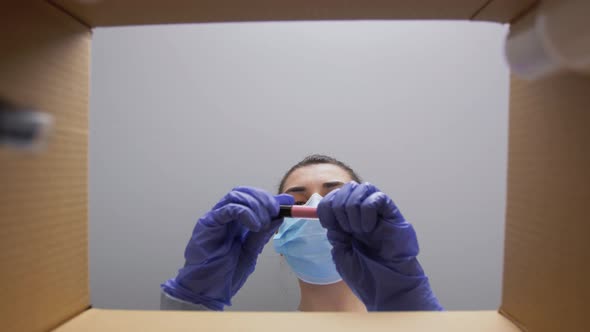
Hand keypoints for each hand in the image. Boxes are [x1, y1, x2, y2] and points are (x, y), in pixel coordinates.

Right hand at [162, 186, 293, 309]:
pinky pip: (227, 209)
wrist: (209, 291)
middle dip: (263, 199)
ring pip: (236, 196)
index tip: (287, 203)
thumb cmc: (226, 273)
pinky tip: (254, 225)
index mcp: (236, 222)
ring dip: (255, 205)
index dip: (269, 198)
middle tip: (275, 211)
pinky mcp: (207, 223)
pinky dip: (244, 212)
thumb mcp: (252, 251)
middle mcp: (225, 217)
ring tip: (263, 223)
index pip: (252, 199)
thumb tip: (279, 217)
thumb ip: (263, 233)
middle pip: (244, 193)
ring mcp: (215, 218)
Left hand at [317, 182, 441, 310]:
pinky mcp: (392, 213)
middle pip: (347, 188)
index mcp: (349, 221)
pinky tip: (368, 229)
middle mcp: (363, 213)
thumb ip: (335, 232)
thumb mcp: (341, 252)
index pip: (334, 197)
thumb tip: (327, 214)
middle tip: (345, 229)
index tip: (327, 224)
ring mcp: (378, 212)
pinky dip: (367, 211)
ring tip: (358, 230)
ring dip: (353, 208)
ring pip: (362, 188)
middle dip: (339, 206)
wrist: (385, 286)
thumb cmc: (366, 273)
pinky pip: (377, 197)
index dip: (326, 206)